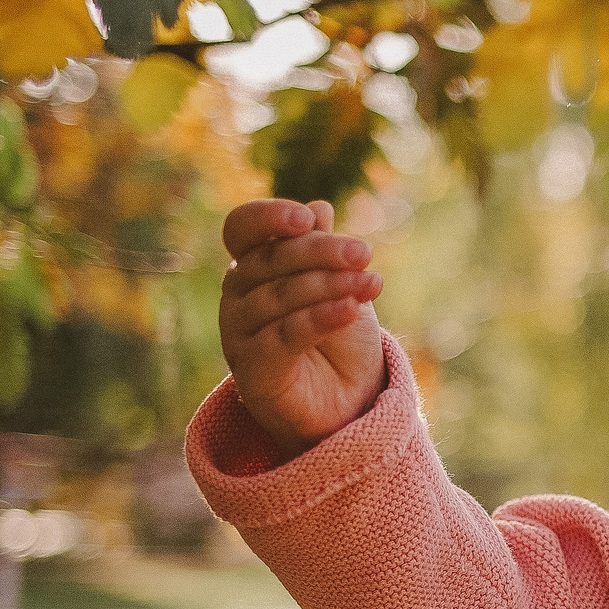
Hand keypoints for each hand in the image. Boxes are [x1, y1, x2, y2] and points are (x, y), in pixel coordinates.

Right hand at [216, 197, 386, 458]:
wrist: (346, 400)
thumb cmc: (338, 336)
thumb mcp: (338, 285)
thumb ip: (322, 250)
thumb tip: (319, 207)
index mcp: (251, 264)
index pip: (242, 228)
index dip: (268, 217)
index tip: (307, 219)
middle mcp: (236, 295)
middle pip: (270, 259)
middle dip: (321, 252)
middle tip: (364, 252)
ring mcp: (237, 332)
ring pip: (280, 297)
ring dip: (330, 286)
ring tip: (372, 286)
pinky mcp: (251, 369)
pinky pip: (285, 336)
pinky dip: (320, 318)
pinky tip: (352, 308)